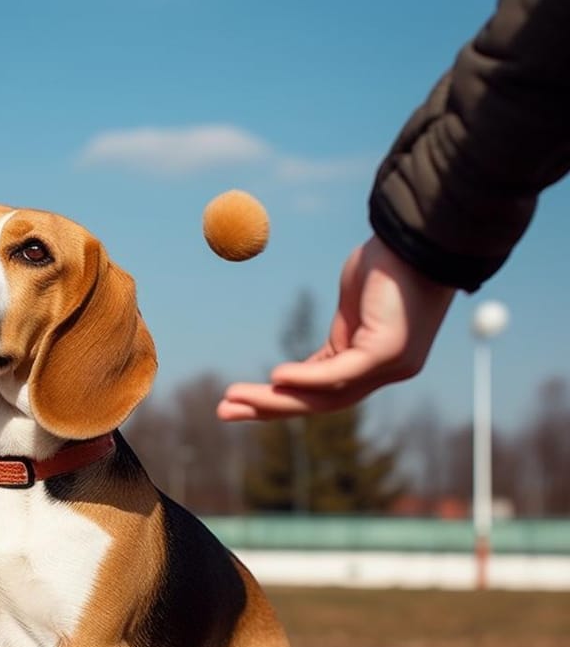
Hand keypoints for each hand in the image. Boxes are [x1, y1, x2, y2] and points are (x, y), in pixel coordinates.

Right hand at [217, 236, 455, 419]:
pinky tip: (275, 376)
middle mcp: (382, 372)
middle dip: (267, 409)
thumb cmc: (388, 263)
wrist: (423, 234)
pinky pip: (339, 373)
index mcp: (369, 363)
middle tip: (223, 412)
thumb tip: (322, 347)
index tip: (239, 399)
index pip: (319, 391)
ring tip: (234, 400)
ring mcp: (389, 367)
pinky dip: (305, 377)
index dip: (278, 398)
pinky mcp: (389, 352)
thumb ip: (338, 335)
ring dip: (274, 399)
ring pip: (323, 395)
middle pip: (317, 403)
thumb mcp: (353, 306)